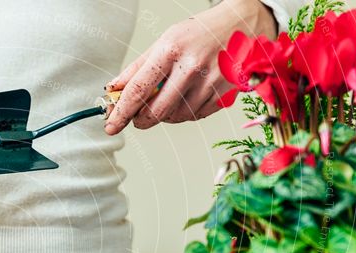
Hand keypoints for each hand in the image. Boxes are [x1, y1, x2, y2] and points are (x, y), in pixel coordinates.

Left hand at [104, 0, 276, 134]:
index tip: (111, 125)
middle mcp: (191, 66)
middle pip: (155, 112)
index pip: (138, 89)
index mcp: (171, 49)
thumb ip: (137, 68)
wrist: (245, 24)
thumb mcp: (165, 41)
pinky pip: (194, 116)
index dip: (121, 112)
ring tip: (170, 96)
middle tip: (137, 117)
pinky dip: (184, 112)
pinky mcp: (224, 95)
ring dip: (165, 115)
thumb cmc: (201, 32)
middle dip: (140, 120)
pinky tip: (188, 96)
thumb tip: (113, 89)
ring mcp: (210, 82)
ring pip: (174, 117)